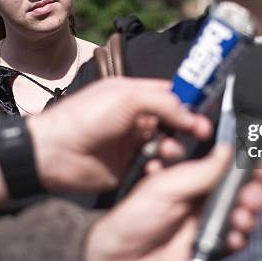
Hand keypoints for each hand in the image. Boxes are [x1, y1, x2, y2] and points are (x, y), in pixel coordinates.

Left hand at [28, 78, 211, 191]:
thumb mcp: (127, 97)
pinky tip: (155, 165)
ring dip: (175, 147)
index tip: (206, 108)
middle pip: (174, 120)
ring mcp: (134, 142)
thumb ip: (163, 102)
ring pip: (168, 144)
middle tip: (202, 132)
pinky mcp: (129, 166)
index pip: (171, 94)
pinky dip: (161, 166)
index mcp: (134, 94)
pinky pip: (155, 166)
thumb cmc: (85, 116)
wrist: (55, 152)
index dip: (189, 100)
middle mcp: (137, 117)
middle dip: (189, 125)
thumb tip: (191, 115)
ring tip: (168, 150)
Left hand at [84, 145, 261, 260]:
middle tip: (253, 193)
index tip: (259, 164)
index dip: (246, 164)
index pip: (227, 165)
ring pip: (243, 212)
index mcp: (192, 177)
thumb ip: (201, 171)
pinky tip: (235, 235)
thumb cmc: (133, 219)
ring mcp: (208, 221)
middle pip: (241, 189)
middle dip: (253, 189)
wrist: (119, 260)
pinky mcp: (210, 245)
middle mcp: (203, 197)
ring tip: (242, 216)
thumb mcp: (166, 187)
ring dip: (249, 212)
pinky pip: (236, 239)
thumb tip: (229, 150)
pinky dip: (241, 237)